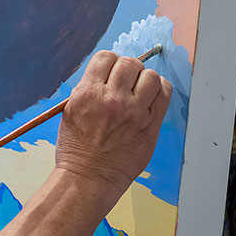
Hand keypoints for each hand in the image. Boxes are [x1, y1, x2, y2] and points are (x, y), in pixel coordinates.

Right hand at [55, 50, 171, 194]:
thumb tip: (108, 73)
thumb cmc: (76, 148)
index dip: (109, 62)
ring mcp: (134, 113)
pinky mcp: (150, 126)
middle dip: (127, 68)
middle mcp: (112, 99)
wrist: (88, 178)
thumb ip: (89, 89)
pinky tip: (151, 96)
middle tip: (125, 81)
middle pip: (129, 63)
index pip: (105, 57)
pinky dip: (160, 90)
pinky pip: (164, 95)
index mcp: (88, 93)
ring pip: (150, 76)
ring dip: (145, 79)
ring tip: (139, 90)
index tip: (110, 70)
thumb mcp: (70, 111)